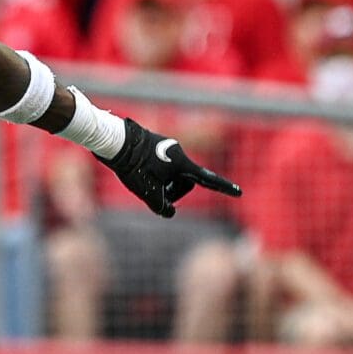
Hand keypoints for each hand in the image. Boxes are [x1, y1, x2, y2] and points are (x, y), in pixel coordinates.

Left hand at [100, 118, 241, 217]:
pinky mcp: (155, 143)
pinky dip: (152, 173)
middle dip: (172, 191)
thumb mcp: (147, 192)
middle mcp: (178, 152)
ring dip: (161, 182)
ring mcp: (166, 146)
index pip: (207, 179)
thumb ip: (161, 207)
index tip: (238, 192)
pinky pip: (159, 163)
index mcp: (182, 163)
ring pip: (170, 173)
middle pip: (184, 181)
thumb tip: (169, 212)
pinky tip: (137, 170)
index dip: (223, 188)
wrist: (113, 141)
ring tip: (141, 179)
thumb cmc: (132, 167)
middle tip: (154, 194)